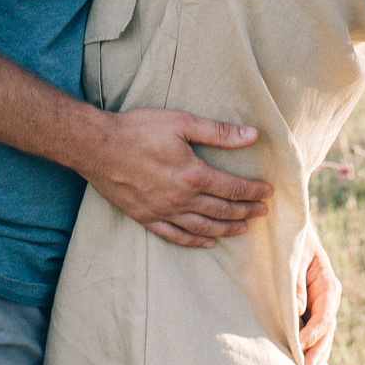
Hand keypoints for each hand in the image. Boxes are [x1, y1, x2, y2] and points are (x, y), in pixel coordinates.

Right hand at [83, 108, 272, 247]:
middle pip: (221, 210)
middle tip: (263, 212)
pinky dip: (194, 241)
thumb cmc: (138, 129)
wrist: (96, 145)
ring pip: (202, 227)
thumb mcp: (182, 122)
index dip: (253, 191)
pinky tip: (207, 241)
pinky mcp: (145, 217)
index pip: (233, 187)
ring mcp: (162, 211)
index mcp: (193, 174)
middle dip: (246, 211)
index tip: (268, 192)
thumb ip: (219, 132)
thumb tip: (252, 135)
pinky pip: (174, 235)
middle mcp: (181, 198)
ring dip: (226, 229)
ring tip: (243, 229)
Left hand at [296, 231, 340, 364]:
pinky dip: (314, 347)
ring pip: (324, 334)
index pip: (324, 316)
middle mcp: (329, 298)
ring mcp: (323, 305)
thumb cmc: (293, 243)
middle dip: (319, 351)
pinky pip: (316, 331)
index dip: (313, 334)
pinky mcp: (314, 309)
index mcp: (328, 285)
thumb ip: (296, 283)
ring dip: (318, 354)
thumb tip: (299, 309)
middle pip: (327, 330)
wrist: (294, 233)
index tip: (300, 346)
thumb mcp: (294, 258)